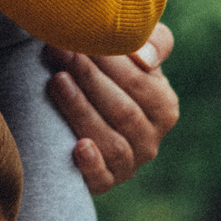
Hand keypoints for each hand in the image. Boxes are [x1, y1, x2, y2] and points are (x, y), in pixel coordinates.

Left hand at [42, 21, 179, 193]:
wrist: (82, 109)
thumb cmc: (111, 73)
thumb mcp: (135, 52)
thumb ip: (153, 42)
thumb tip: (145, 59)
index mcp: (164, 107)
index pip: (140, 82)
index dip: (110, 60)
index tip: (81, 37)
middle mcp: (151, 141)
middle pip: (122, 110)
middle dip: (88, 78)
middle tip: (59, 52)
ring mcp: (128, 165)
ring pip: (111, 142)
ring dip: (82, 110)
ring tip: (56, 81)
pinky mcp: (103, 183)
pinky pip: (102, 178)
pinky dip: (92, 164)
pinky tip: (77, 146)